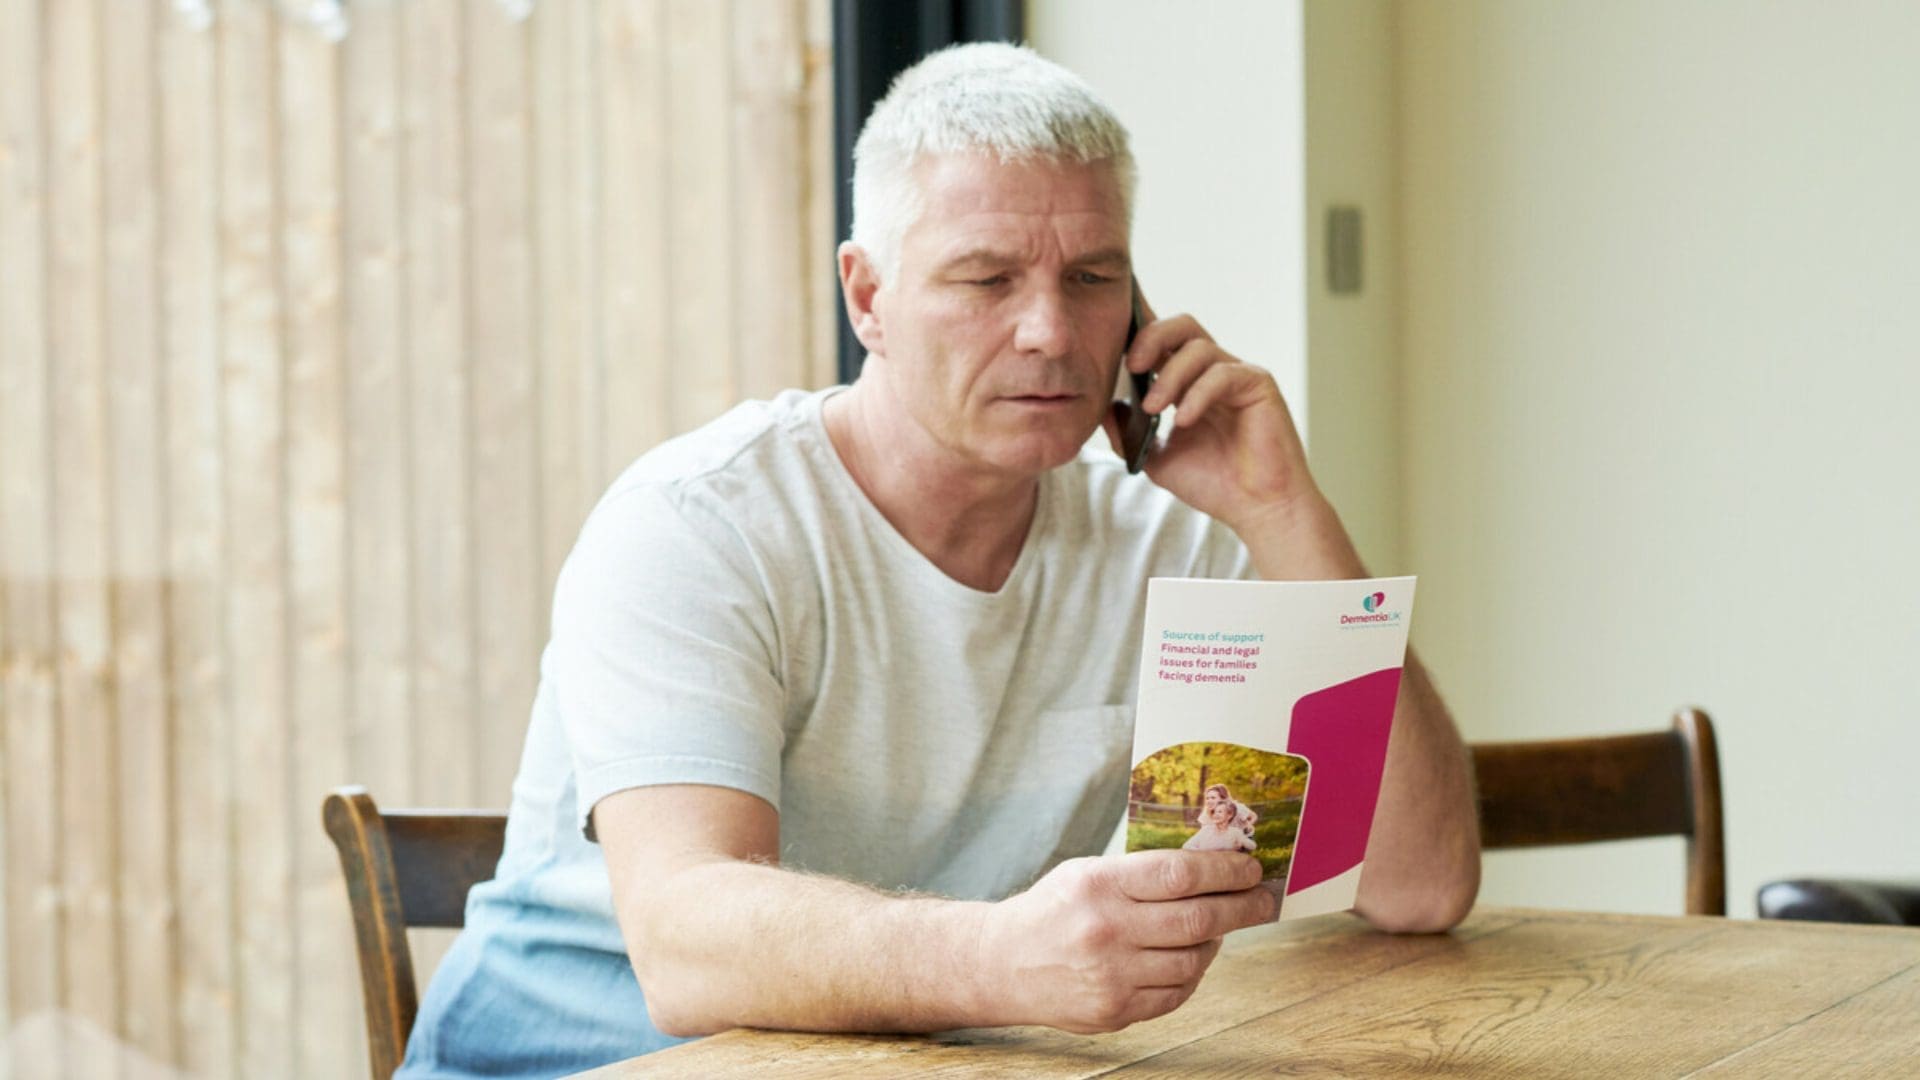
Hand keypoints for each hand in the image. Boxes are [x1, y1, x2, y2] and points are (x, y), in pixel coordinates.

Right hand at [971, 850, 1273, 1033]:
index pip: (1179, 874)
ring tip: (1217, 927)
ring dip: (1215, 942)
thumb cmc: (1054, 910)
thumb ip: (1142, 873)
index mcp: (1099, 885)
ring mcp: (1111, 976)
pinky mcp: (1114, 1011)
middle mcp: (1106, 931)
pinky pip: (1176, 994)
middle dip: (1241, 907)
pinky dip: (1192, 974)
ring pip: (1193, 961)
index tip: (1251, 868)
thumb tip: (1213, 867)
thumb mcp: (1088, 873)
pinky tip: (1190, 956)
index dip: (1225, 871)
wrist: (1002, 964)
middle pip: (1197, 920)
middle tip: (1263, 899)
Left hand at [1101, 290, 1319, 535]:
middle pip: (1182, 326)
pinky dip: (1198, 393)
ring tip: (1153, 408)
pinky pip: (1223, 374)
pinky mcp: (1258, 385)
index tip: (1112, 351)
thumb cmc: (1213, 484)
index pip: (1162, 341)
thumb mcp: (1155, 457)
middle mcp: (1214, 371)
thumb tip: (1104, 406)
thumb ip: (1128, 432)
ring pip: (1198, 347)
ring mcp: (1237, 375)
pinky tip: (1183, 420)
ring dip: (1170, 375)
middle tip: (1131, 365)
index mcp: (1189, 382)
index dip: (1138, 336)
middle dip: (1151, 337)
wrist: (1256, 508)